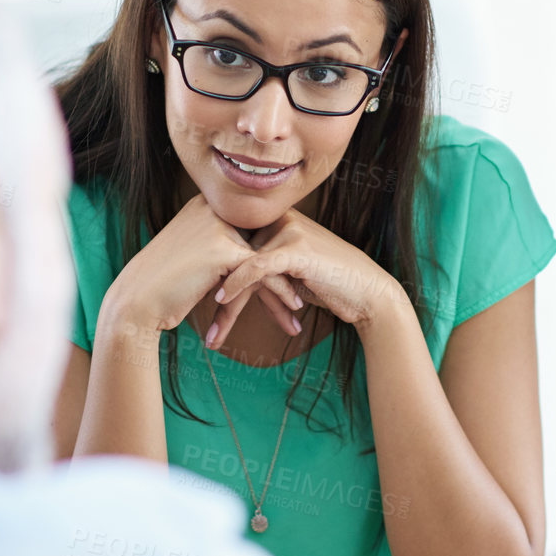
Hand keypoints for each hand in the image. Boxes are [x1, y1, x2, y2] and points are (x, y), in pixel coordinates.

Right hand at [103, 194, 301, 341]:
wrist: (135, 301)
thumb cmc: (161, 286)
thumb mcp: (192, 256)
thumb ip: (217, 247)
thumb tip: (245, 256)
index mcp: (205, 206)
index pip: (251, 230)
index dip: (272, 256)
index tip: (291, 277)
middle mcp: (211, 209)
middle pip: (261, 242)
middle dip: (283, 272)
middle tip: (299, 296)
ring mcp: (217, 227)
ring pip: (266, 257)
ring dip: (285, 285)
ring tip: (297, 309)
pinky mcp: (222, 250)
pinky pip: (262, 271)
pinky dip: (279, 291)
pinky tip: (291, 307)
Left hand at [205, 208, 404, 346]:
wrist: (368, 292)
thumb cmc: (330, 284)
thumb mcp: (289, 274)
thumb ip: (262, 269)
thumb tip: (225, 280)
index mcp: (275, 221)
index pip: (230, 245)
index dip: (208, 275)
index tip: (187, 300)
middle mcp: (280, 220)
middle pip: (232, 255)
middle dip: (209, 292)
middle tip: (189, 319)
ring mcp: (289, 231)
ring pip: (240, 265)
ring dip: (224, 305)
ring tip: (212, 335)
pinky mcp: (296, 248)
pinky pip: (256, 266)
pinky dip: (236, 284)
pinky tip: (220, 299)